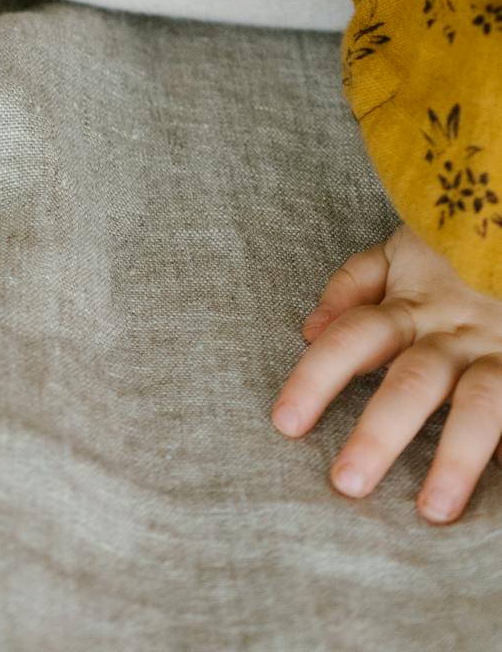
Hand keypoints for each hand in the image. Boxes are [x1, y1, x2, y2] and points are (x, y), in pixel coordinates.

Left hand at [273, 226, 501, 522]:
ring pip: (479, 407)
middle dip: (379, 434)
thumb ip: (353, 285)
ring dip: (455, 459)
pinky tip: (499, 488)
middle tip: (347, 483)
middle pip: (411, 382)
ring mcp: (498, 355)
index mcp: (411, 305)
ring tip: (434, 510)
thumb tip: (309, 329)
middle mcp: (453, 334)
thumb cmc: (451, 256)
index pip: (352, 338)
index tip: (284, 424)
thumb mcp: (398, 254)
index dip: (317, 378)